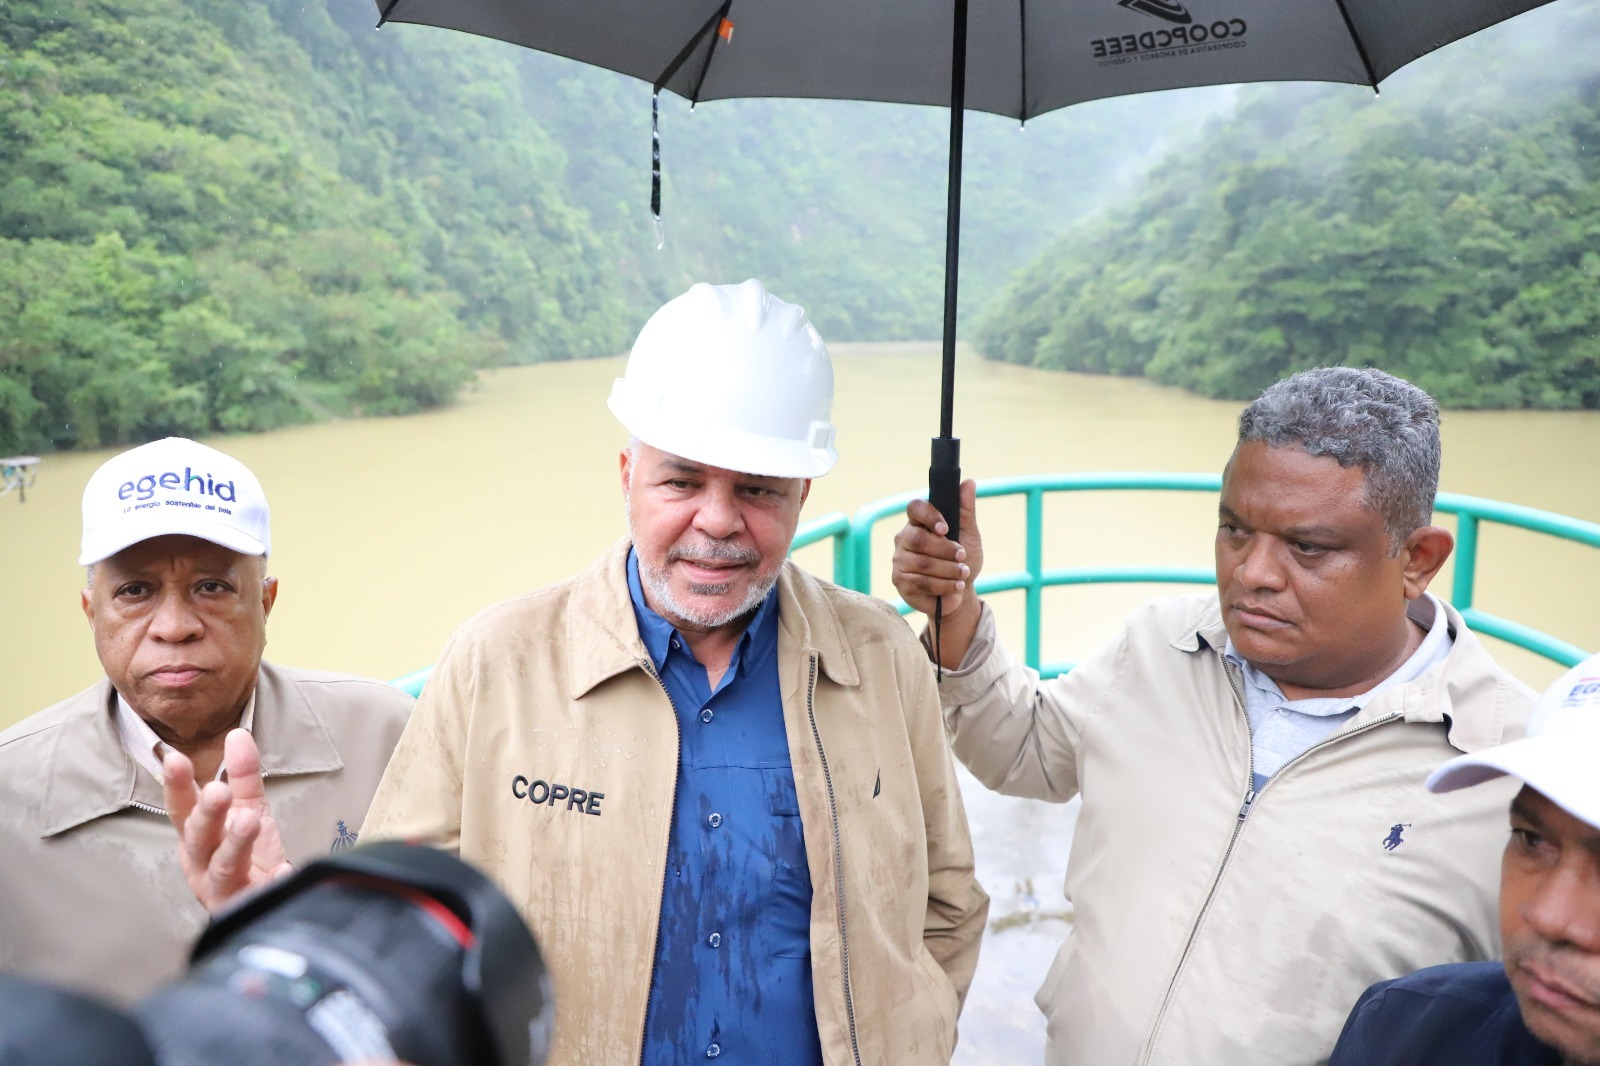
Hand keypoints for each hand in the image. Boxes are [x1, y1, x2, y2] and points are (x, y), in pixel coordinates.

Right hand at [165, 728, 293, 912]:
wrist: (262, 903)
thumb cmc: (247, 854)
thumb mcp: (246, 808)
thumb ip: (241, 774)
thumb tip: (238, 734)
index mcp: (197, 836)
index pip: (181, 808)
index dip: (176, 786)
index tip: (174, 759)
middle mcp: (202, 863)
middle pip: (199, 837)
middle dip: (207, 814)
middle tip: (218, 791)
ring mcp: (223, 889)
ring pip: (224, 867)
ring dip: (236, 843)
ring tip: (251, 821)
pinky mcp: (248, 907)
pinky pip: (258, 898)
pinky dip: (272, 884)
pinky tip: (284, 871)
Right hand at [892, 480, 983, 668]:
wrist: (960, 592)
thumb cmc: (963, 560)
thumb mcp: (969, 534)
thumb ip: (966, 510)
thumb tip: (968, 482)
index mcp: (919, 522)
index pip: (915, 508)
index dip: (929, 516)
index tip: (946, 529)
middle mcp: (904, 538)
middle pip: (918, 538)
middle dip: (945, 549)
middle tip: (962, 556)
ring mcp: (899, 560)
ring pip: (922, 563)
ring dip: (948, 570)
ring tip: (963, 574)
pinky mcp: (900, 582)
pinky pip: (921, 582)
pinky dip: (943, 585)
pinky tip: (955, 587)